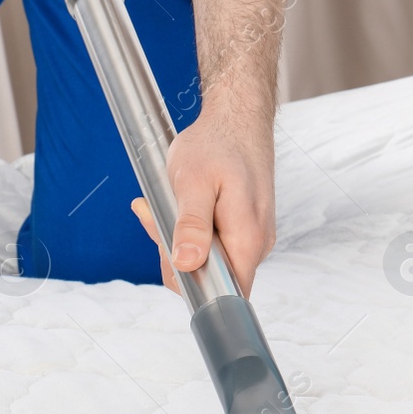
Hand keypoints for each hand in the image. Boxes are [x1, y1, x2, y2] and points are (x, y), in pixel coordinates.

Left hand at [129, 103, 275, 297]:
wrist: (237, 117)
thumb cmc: (216, 144)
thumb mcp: (193, 182)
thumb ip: (192, 225)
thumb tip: (186, 263)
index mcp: (247, 240)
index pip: (224, 295)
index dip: (190, 286)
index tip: (169, 253)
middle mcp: (256, 245)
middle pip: (209, 279)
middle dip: (174, 255)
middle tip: (156, 216)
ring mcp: (252, 237)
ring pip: (207, 261)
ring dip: (177, 240)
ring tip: (166, 205)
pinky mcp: (244, 229)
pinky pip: (211, 245)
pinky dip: (189, 230)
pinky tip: (180, 206)